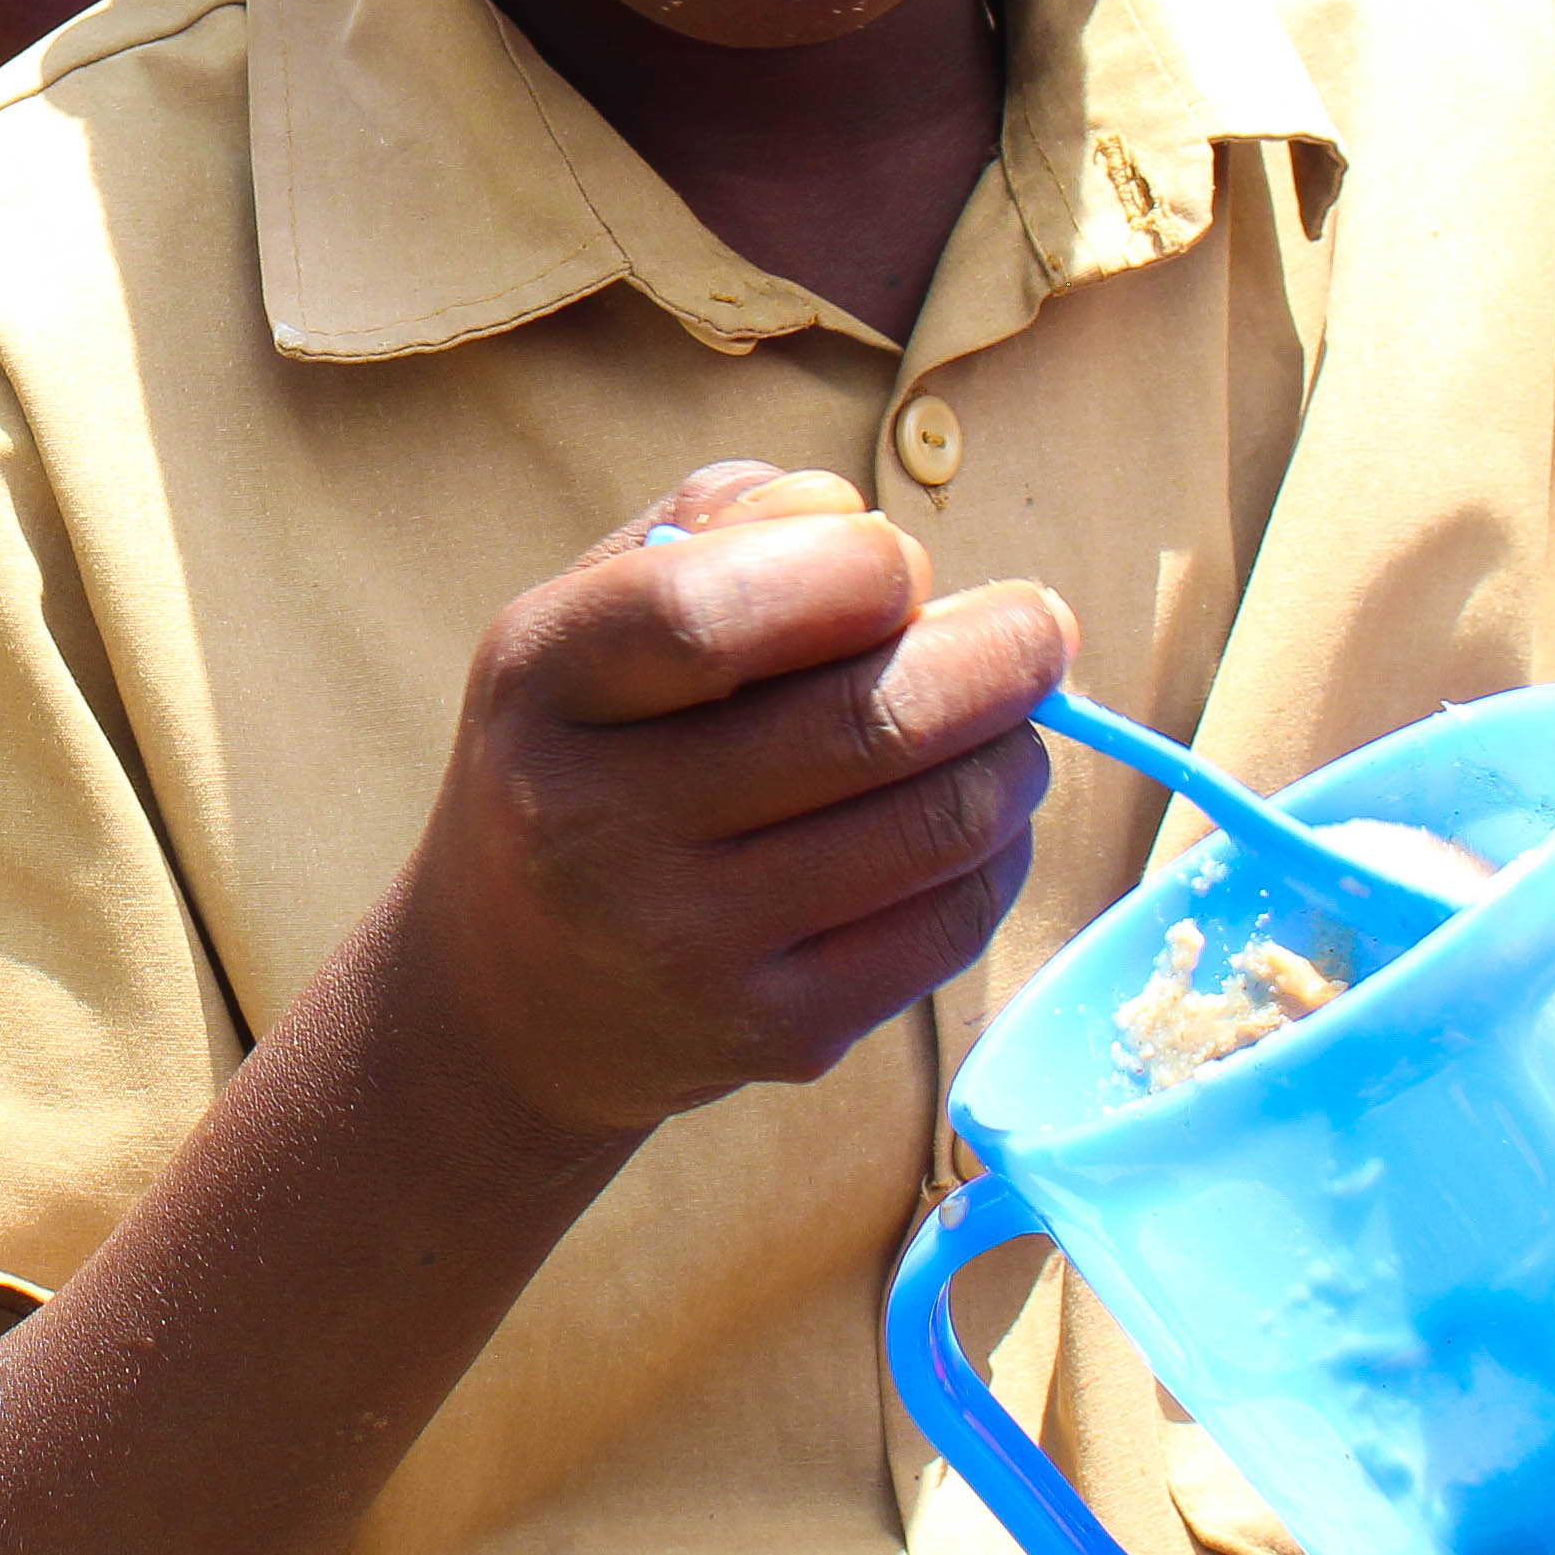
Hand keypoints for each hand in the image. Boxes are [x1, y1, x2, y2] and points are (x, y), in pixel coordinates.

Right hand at [381, 461, 1063, 1145]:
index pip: (709, 614)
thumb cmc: (585, 755)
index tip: (905, 563)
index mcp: (542, 682)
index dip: (849, 571)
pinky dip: (1000, 852)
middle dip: (997, 656)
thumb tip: (860, 521)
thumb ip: (712, 529)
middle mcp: (593, 823)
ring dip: (1013, 754)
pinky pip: (948, 925)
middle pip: (864, 723)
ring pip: (933, 825)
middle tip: (1040, 628)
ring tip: (1012, 724)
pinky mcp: (775, 1033)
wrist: (514, 993)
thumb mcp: (588, 617)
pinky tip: (980, 819)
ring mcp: (686, 943)